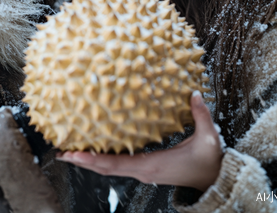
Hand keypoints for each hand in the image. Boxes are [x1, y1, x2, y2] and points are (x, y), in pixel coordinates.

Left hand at [56, 92, 223, 191]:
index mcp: (152, 165)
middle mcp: (143, 170)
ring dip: (89, 159)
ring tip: (71, 150)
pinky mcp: (146, 168)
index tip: (74, 153)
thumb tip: (194, 94)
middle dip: (83, 160)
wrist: (214, 181)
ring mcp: (143, 171)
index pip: (116, 164)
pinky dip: (102, 158)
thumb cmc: (209, 162)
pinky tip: (95, 149)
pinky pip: (118, 164)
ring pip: (109, 168)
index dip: (93, 158)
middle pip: (105, 168)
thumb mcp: (208, 138)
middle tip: (62, 151)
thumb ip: (201, 115)